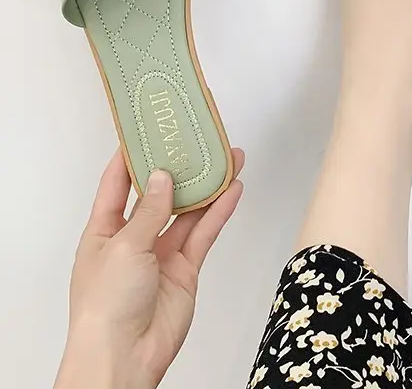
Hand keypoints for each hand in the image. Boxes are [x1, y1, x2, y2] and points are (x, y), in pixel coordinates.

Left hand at [55, 148, 244, 388]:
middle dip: (179, 168)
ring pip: (188, 211)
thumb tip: (162, 177)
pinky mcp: (185, 268)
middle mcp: (133, 239)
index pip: (117, 185)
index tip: (147, 130)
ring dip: (207, 186)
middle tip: (198, 142)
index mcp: (103, 231)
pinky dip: (219, 211)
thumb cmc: (105, 307)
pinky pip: (204, 233)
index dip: (131, 157)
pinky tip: (233, 190)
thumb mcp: (123, 246)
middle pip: (159, 194)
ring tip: (228, 158)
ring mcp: (161, 254)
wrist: (126, 357)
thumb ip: (150, 211)